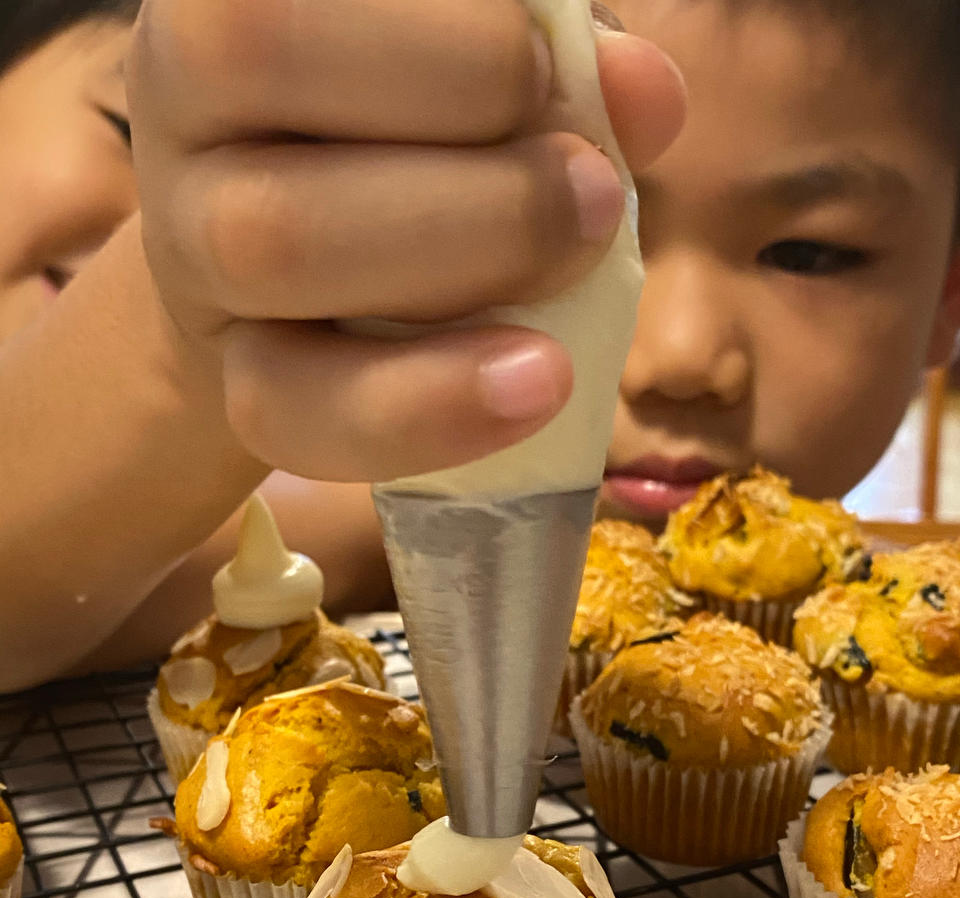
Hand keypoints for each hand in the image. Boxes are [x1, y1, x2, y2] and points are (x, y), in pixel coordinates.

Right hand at [127, 0, 684, 481]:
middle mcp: (181, 102)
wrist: (295, 280)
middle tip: (593, 195)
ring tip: (580, 267)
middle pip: (267, 68)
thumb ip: (555, 67)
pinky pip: (290, 409)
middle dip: (460, 119)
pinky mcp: (228, 379)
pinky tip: (538, 388)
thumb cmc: (402, 144)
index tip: (552, 74)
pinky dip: (424, 410)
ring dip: (460, 257)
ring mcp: (186, 248)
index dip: (458, 32)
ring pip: (271, 241)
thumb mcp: (471, 81)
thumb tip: (645, 95)